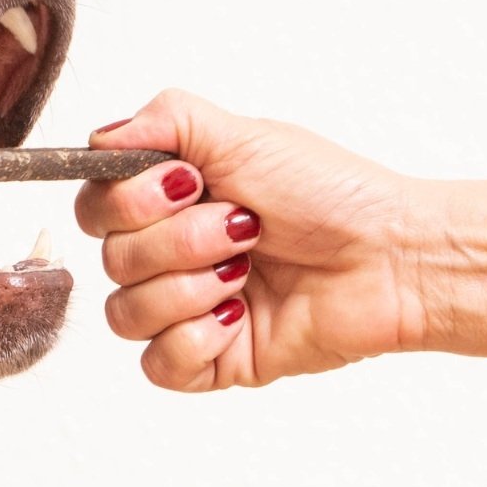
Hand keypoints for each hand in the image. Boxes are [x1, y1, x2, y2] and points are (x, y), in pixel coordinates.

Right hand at [74, 90, 486, 390]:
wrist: (393, 256)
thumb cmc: (333, 194)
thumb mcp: (244, 134)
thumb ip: (163, 120)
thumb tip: (101, 140)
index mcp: (170, 203)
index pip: (94, 209)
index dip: (127, 202)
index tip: (187, 184)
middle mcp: (172, 256)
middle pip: (109, 261)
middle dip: (178, 240)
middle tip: (244, 227)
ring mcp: (190, 310)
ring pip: (125, 315)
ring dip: (188, 287)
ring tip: (247, 272)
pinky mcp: (213, 360)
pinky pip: (159, 366)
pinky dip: (195, 338)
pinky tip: (240, 315)